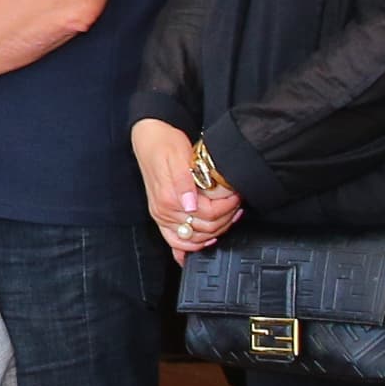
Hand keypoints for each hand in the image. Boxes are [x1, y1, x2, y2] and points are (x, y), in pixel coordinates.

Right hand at [132, 120, 242, 255]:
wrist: (148, 137)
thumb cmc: (164, 143)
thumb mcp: (177, 155)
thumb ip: (184, 182)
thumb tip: (190, 206)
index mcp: (169, 198)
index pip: (207, 216)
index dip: (226, 208)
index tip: (236, 196)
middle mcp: (163, 212)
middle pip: (203, 230)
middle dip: (225, 219)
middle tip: (236, 205)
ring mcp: (161, 216)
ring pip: (193, 239)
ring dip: (214, 232)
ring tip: (227, 217)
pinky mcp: (162, 216)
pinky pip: (175, 241)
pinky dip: (189, 248)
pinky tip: (202, 244)